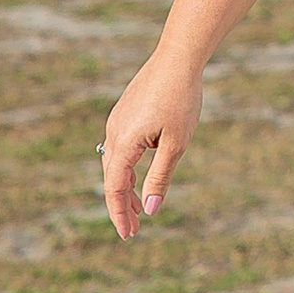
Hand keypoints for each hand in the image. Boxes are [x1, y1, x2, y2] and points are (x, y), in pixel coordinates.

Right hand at [99, 48, 205, 237]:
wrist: (178, 57)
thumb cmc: (181, 99)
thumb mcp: (176, 144)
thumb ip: (161, 177)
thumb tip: (150, 210)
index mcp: (123, 142)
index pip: (115, 188)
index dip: (120, 213)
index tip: (128, 235)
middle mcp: (114, 132)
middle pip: (112, 178)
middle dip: (122, 206)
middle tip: (133, 231)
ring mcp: (118, 121)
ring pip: (116, 163)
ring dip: (126, 188)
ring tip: (139, 209)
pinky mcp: (125, 113)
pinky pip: (121, 148)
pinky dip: (129, 168)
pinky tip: (140, 175)